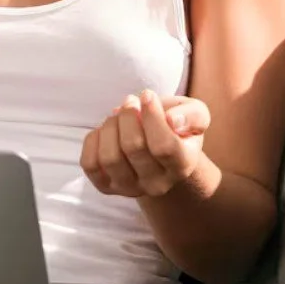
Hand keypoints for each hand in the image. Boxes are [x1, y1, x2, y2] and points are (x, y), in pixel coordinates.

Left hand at [80, 90, 210, 197]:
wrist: (159, 147)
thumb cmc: (177, 125)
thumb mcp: (194, 113)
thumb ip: (192, 115)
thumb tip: (172, 120)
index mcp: (182, 166)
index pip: (163, 146)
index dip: (151, 116)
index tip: (147, 95)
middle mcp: (157, 184)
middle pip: (133, 148)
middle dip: (128, 115)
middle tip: (131, 101)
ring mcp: (129, 188)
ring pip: (109, 157)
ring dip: (110, 126)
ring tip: (118, 115)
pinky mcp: (106, 187)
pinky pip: (90, 163)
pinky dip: (94, 139)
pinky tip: (106, 131)